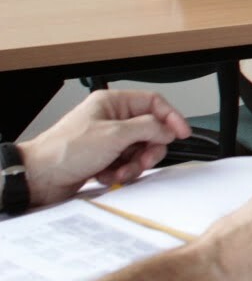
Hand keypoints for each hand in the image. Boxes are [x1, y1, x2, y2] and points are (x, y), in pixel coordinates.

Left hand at [17, 89, 191, 206]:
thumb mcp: (114, 135)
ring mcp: (107, 140)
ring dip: (133, 164)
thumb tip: (168, 129)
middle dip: (148, 149)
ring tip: (119, 171)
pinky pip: (126, 164)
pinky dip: (120, 172)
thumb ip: (148, 128)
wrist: (39, 177)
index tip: (182, 133)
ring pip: (139, 150)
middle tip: (143, 160)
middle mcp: (111, 119)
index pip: (153, 103)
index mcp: (113, 103)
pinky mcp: (103, 158)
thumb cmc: (64, 150)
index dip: (171, 117)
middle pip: (149, 130)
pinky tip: (107, 175)